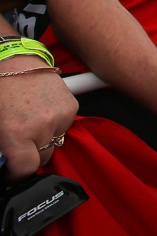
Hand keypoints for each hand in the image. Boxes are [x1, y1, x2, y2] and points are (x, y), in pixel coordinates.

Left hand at [0, 55, 77, 180]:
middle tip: (19, 144)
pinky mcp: (72, 107)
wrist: (15, 62)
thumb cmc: (0, 91)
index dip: (17, 174)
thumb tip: (5, 162)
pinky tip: (42, 112)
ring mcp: (60, 116)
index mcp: (17, 133)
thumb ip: (2, 147)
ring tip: (31, 123)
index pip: (26, 169)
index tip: (13, 172)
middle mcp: (42, 126)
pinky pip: (64, 127)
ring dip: (44, 139)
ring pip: (55, 143)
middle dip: (30, 155)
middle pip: (42, 157)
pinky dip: (55, 125)